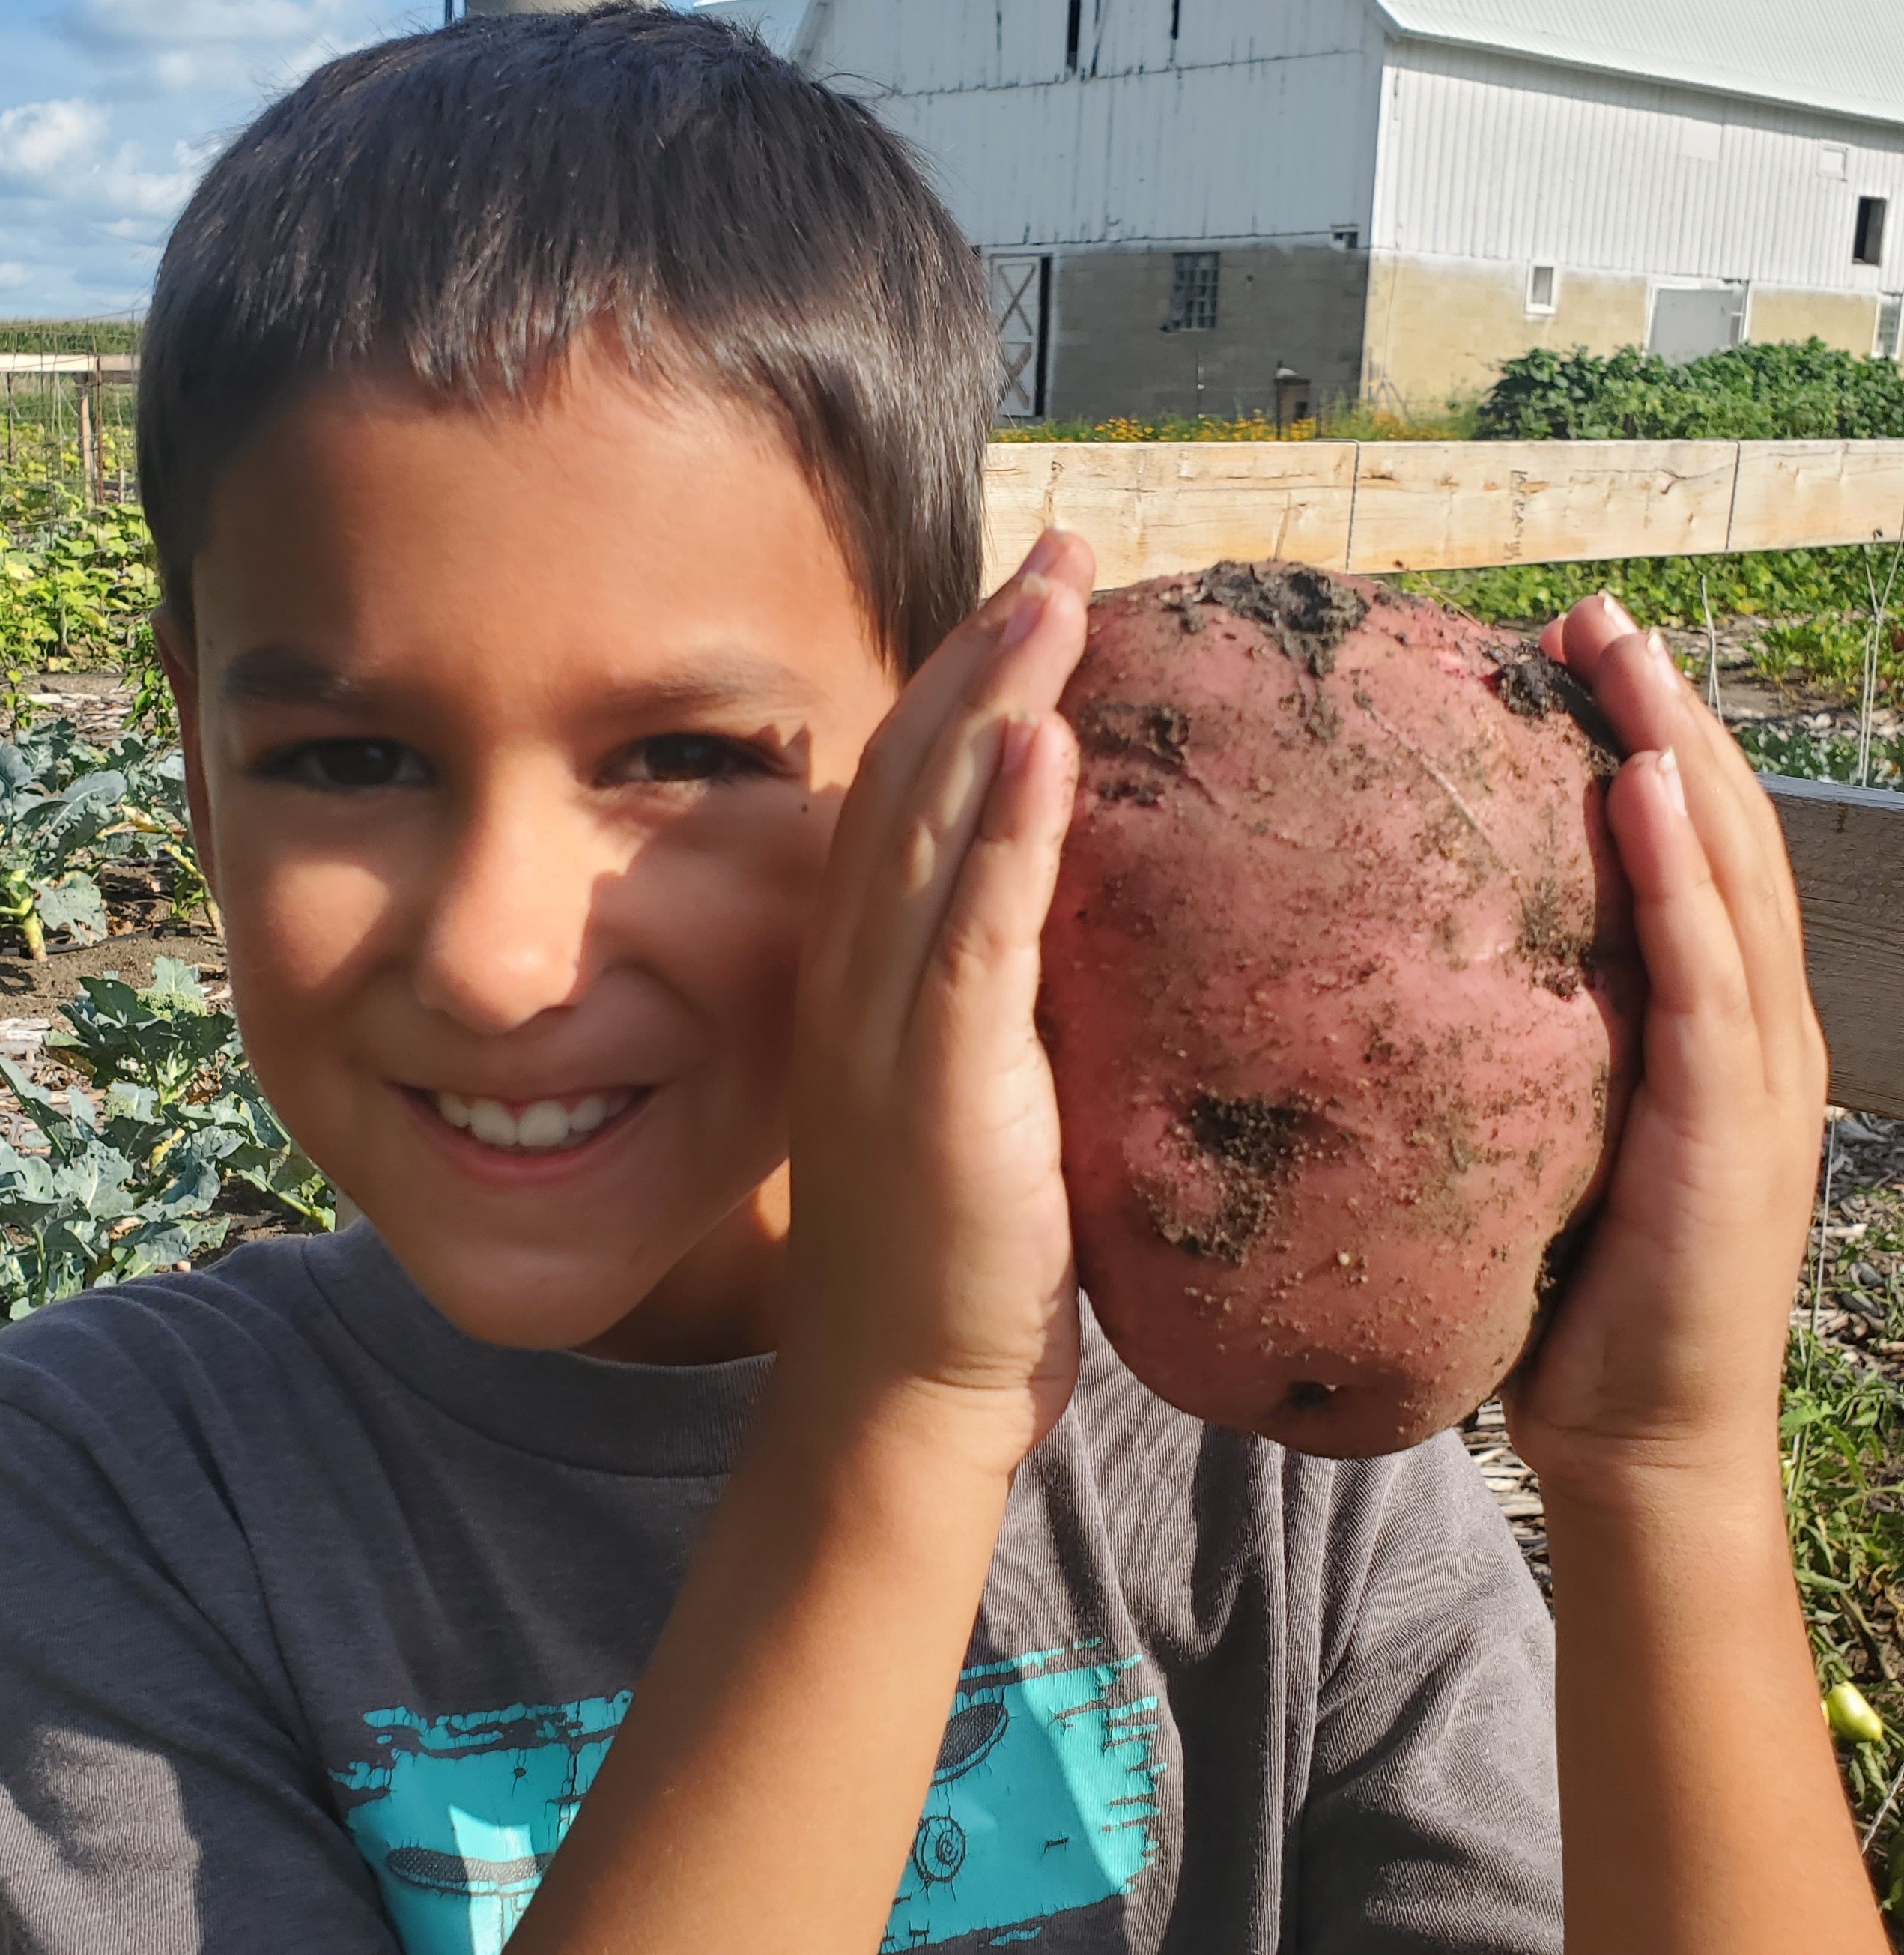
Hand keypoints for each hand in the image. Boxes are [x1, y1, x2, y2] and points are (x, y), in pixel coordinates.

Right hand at [776, 530, 1093, 1479]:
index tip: (1030, 601)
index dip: (959, 691)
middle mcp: (855, 988)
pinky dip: (1008, 834)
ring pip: (930, 833)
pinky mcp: (941, 1094)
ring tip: (1058, 595)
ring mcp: (885, 1036)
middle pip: (907, 783)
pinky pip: (976, 940)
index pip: (901, 801)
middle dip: (982, 656)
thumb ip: (1009, 1010)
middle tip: (1062, 552)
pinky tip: (1045, 743)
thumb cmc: (956, 1266)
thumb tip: (1100, 940)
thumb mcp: (978, 1104)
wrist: (903, 1402)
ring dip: (993, 703)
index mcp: (863, 985)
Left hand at [1502, 595, 1826, 1496]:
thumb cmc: (1576, 1309)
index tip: (1574, 657)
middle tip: (1594, 615)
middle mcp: (1749, 1035)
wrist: (1642, 1443)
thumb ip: (1501, 1066)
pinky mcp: (1729, 1127)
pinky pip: (1704, 977)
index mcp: (1707, 1036)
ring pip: (1730, 879)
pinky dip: (1684, 876)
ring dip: (1681, 753)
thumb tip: (1378, 992)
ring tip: (1624, 653)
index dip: (1647, 749)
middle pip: (1721, 838)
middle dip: (1666, 715)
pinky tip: (1647, 790)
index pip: (1687, 860)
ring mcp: (1754, 1077)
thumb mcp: (1538, 1151)